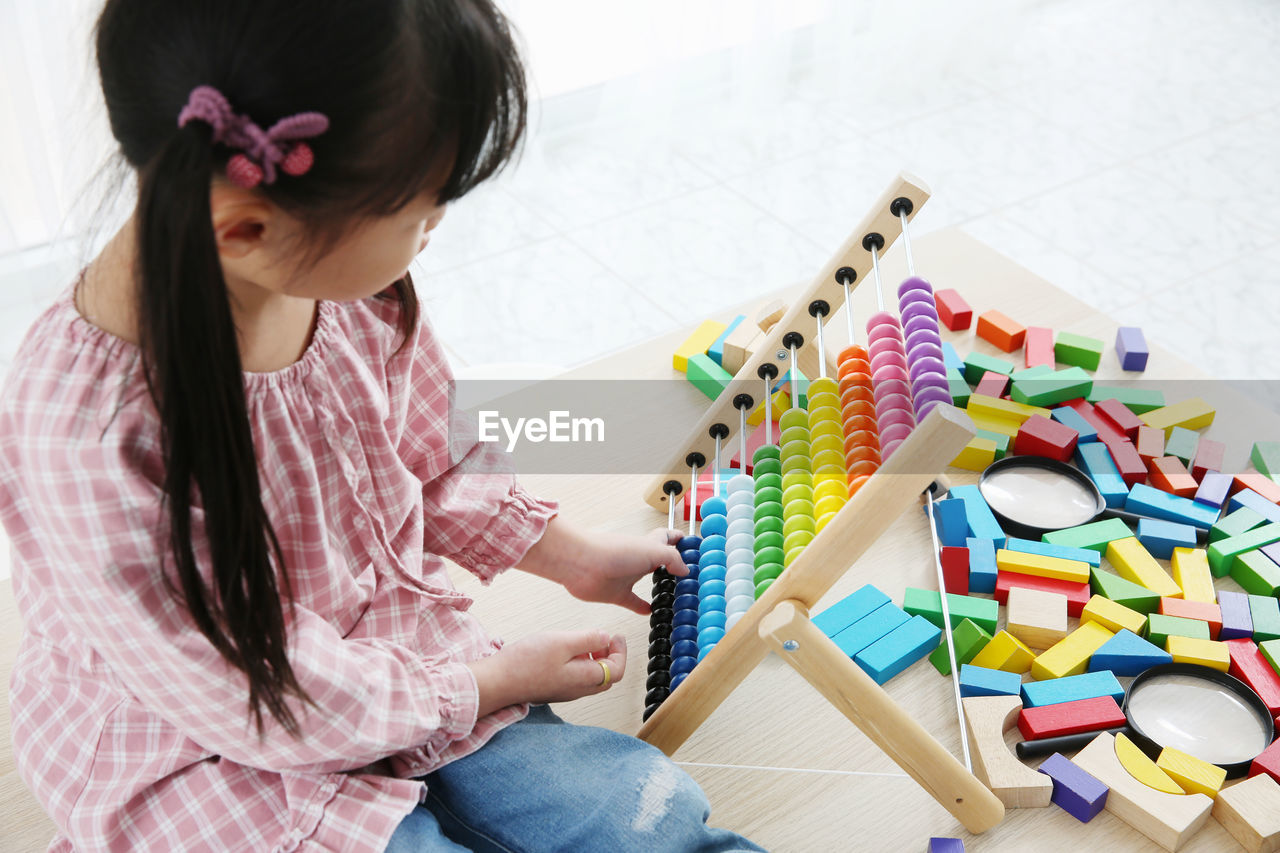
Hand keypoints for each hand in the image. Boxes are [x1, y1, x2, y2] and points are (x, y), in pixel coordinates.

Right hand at [468, 630, 626, 716]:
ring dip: (594, 660)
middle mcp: (577, 690)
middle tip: (605, 639)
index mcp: (584, 679)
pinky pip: (575, 679)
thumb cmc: (526, 662)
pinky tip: (567, 651)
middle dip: (610, 657)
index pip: (616, 670)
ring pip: (590, 678)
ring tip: (586, 642)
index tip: (616, 636)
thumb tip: (606, 638)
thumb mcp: (562, 642)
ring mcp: (563, 692)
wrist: (497, 681)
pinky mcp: (551, 689)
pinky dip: (580, 664)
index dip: (620, 651)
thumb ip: (588, 640)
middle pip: (606, 677)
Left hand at [516, 517, 687, 613]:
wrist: (582, 564)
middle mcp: (638, 559)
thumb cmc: (613, 552)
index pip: (667, 537)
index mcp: (648, 544)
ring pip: (647, 580)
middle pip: (659, 558)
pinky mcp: (616, 593)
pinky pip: (633, 602)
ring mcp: (627, 576)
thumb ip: (672, 559)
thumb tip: (685, 570)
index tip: (691, 544)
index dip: (678, 538)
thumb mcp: (652, 551)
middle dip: (672, 562)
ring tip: (674, 592)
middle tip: (687, 571)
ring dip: (659, 585)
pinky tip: (650, 611)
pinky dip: (642, 607)